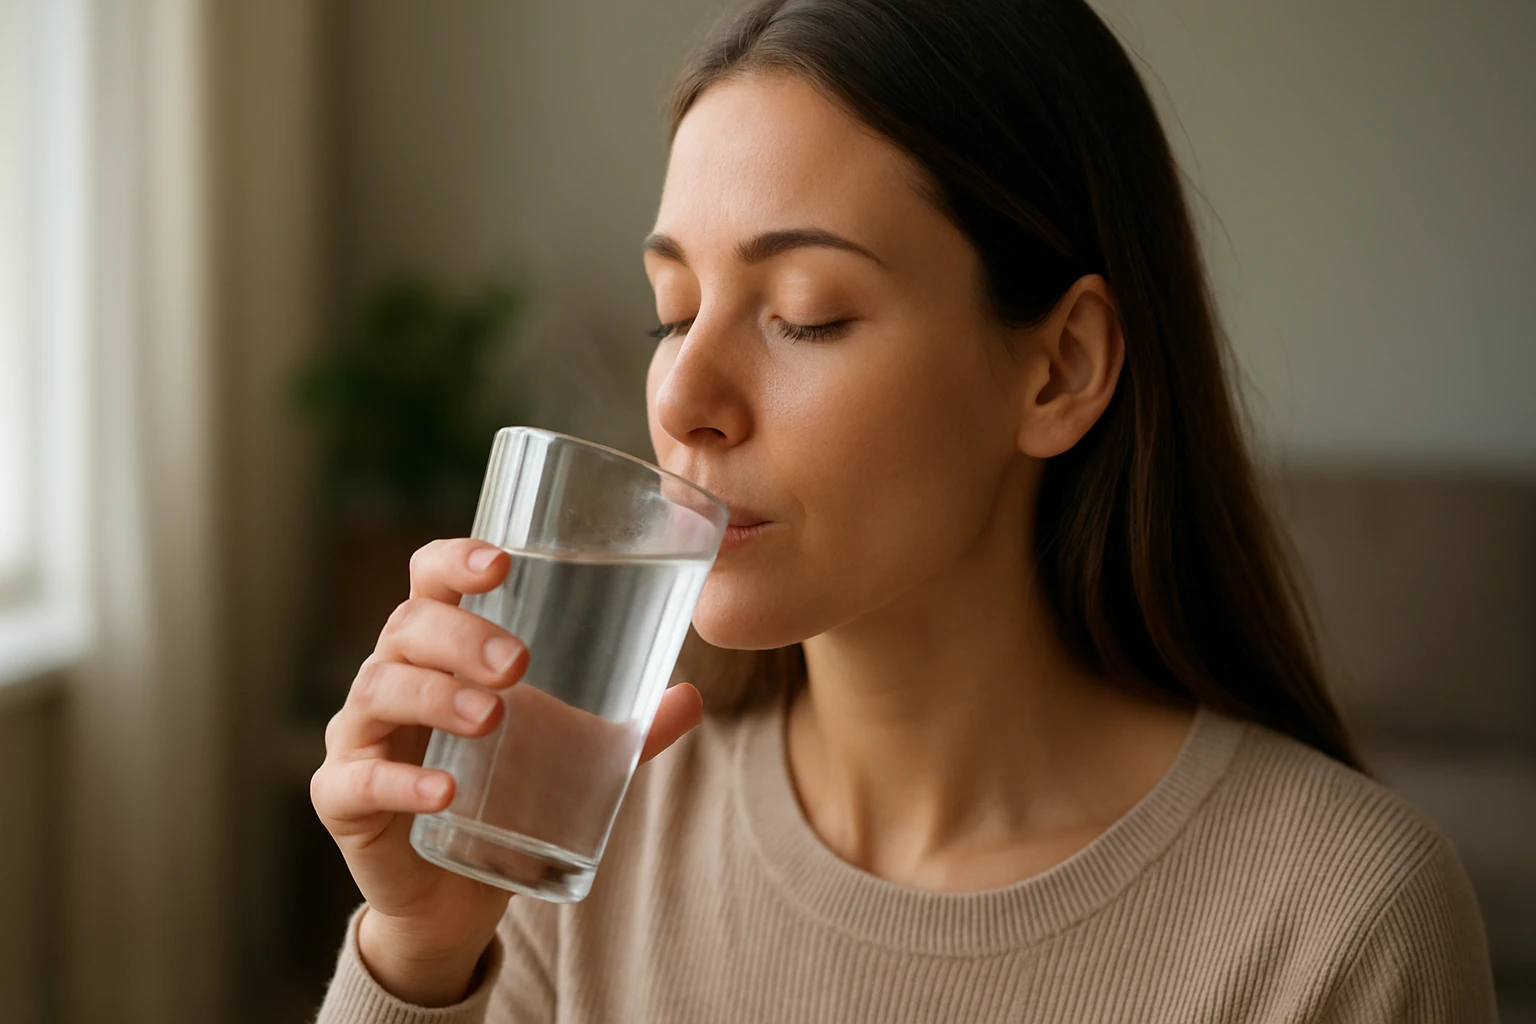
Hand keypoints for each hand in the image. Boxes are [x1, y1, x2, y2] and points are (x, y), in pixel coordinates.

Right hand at [310, 538, 704, 1005]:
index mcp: (440, 647)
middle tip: (520, 663)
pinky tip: (444, 793)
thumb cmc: (506, 790)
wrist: (456, 890)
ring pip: (380, 688)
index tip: (502, 562)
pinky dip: (401, 783)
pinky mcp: (343, 798)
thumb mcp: (571, 753)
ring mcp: (362, 735)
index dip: (455, 559)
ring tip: (491, 717)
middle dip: (463, 634)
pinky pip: (357, 780)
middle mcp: (392, 676)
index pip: (431, 579)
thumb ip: (629, 729)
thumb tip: (691, 697)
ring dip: (437, 695)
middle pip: (408, 625)